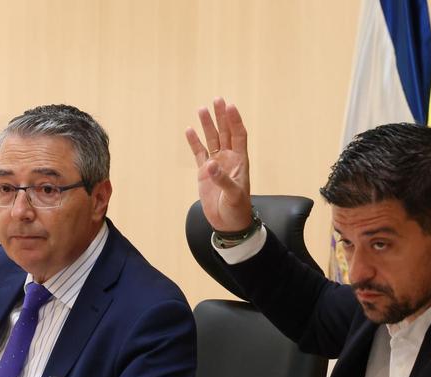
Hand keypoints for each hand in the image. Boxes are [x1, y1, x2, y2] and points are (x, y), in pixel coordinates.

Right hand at [185, 97, 252, 232]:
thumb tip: (210, 165)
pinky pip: (199, 153)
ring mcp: (216, 165)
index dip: (234, 121)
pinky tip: (190, 130)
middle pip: (225, 132)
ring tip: (201, 109)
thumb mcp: (233, 195)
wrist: (228, 223)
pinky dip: (194, 142)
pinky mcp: (204, 173)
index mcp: (240, 161)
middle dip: (221, 116)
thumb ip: (222, 179)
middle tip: (216, 99)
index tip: (230, 106)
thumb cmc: (237, 210)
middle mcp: (228, 159)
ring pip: (211, 140)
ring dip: (207, 125)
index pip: (239, 135)